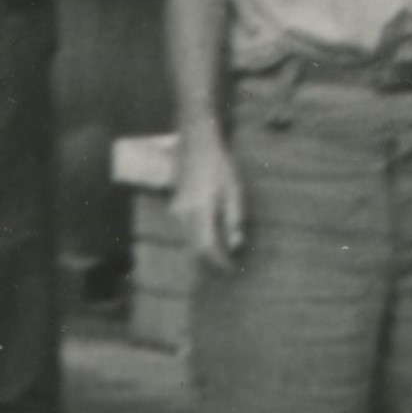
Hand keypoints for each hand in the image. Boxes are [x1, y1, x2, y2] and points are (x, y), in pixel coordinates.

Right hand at [173, 132, 249, 270]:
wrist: (196, 143)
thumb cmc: (219, 165)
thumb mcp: (233, 190)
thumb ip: (233, 218)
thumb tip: (235, 244)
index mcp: (200, 209)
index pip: (207, 246)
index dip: (219, 260)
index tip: (232, 268)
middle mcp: (183, 213)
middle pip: (195, 247)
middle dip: (211, 258)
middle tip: (229, 265)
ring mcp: (177, 209)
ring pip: (189, 239)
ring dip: (205, 248)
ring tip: (224, 253)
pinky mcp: (176, 205)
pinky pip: (186, 229)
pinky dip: (199, 236)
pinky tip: (212, 235)